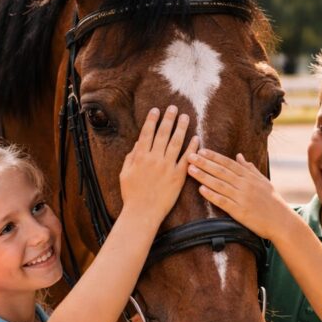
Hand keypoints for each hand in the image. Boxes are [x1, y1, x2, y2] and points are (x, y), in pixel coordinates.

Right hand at [120, 106, 197, 225]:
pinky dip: (192, 147)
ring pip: (176, 142)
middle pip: (163, 134)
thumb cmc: (131, 195)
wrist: (142, 213)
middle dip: (168, 119)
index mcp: (140, 157)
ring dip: (181, 128)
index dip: (152, 120)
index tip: (156, 110)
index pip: (147, 133)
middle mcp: (154, 159)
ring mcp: (167, 167)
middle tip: (174, 108)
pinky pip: (186, 158)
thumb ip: (131, 157)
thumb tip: (138, 143)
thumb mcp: (125, 173)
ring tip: (186, 117)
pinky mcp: (178, 176)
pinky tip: (196, 138)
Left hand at [187, 149, 292, 239]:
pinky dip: (212, 195)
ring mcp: (242, 198)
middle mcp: (245, 185)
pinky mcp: (240, 212)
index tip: (201, 150)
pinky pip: (223, 201)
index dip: (214, 156)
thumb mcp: (263, 181)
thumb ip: (250, 169)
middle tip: (190, 156)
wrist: (281, 221)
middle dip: (204, 163)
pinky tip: (201, 189)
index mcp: (249, 177)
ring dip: (203, 176)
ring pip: (219, 184)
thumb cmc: (272, 201)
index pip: (228, 163)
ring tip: (190, 170)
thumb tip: (239, 156)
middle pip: (221, 171)